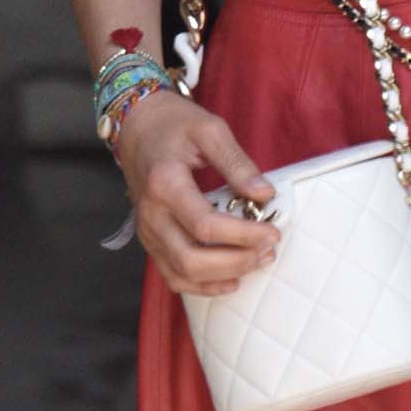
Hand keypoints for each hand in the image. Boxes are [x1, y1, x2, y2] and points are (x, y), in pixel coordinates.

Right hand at [118, 89, 283, 297]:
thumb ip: (238, 164)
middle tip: (268, 249)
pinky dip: (203, 286)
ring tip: (257, 261)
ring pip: (183, 274)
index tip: (273, 231)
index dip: (243, 235)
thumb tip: (265, 195)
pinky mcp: (151, 240)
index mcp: (165, 184)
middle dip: (237, 261)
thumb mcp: (210, 130)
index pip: (206, 226)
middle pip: (192, 259)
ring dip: (224, 276)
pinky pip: (173, 276)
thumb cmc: (174, 124)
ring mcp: (148, 231)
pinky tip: (232, 279)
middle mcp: (151, 214)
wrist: (137, 126)